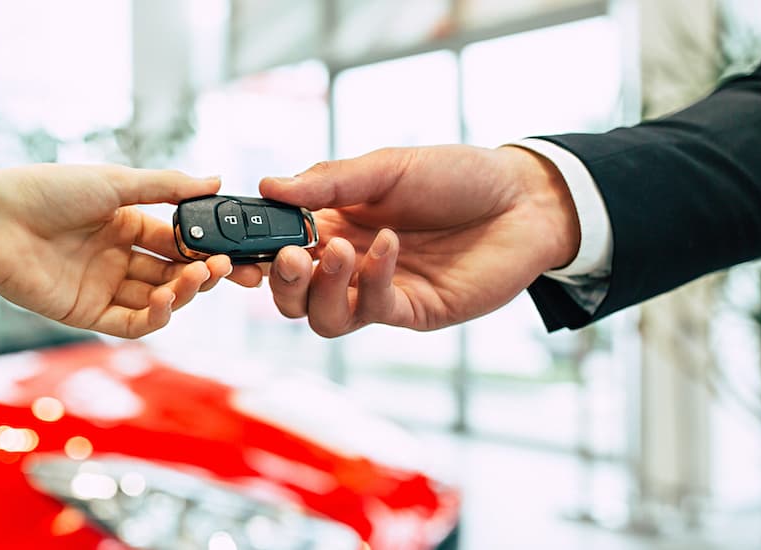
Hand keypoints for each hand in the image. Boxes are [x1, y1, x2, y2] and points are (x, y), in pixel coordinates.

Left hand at [0, 165, 262, 337]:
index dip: (207, 247)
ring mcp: (101, 286)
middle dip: (204, 274)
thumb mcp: (115, 182)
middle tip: (230, 270)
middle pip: (172, 273)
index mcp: (123, 223)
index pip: (176, 241)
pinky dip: (155, 316)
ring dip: (184, 292)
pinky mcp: (84, 312)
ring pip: (157, 299)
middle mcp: (115, 256)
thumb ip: (167, 188)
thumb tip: (216, 181)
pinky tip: (167, 300)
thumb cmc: (47, 191)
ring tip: (200, 278)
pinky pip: (130, 322)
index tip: (237, 250)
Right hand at [259, 145, 579, 336]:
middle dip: (280, 281)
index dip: (251, 251)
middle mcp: (348, 262)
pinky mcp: (412, 310)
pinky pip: (373, 310)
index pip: (276, 246)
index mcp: (332, 223)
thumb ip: (329, 181)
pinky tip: (388, 244)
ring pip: (322, 317)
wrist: (523, 199)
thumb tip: (268, 185)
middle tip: (291, 257)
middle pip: (291, 294)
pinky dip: (372, 279)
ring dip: (319, 290)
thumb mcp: (387, 166)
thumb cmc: (456, 176)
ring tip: (338, 252)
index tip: (237, 243)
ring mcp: (378, 291)